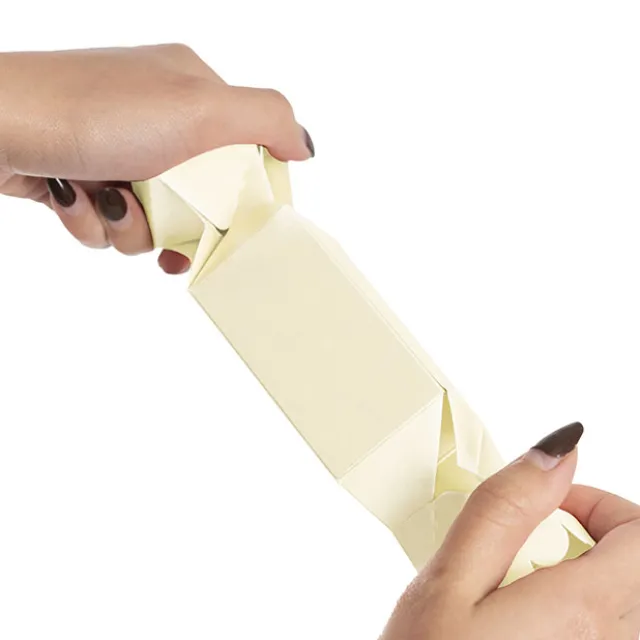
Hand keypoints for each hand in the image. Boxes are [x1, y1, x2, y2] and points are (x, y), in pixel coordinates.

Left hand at [0, 44, 313, 273]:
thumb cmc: (95, 112)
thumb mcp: (200, 108)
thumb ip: (266, 120)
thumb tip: (306, 145)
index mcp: (193, 93)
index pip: (242, 155)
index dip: (240, 200)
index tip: (228, 228)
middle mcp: (156, 117)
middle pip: (196, 199)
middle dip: (176, 224)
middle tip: (166, 232)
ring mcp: (116, 147)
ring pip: (151, 219)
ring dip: (129, 226)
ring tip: (103, 197)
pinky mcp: (82, 174)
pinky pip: (108, 223)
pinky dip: (92, 221)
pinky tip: (71, 194)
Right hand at [380, 423, 639, 639]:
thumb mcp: (448, 581)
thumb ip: (504, 509)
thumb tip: (558, 452)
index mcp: (583, 614)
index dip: (600, 505)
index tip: (549, 511)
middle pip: (634, 568)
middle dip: (584, 545)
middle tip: (523, 562)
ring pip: (619, 602)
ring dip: (577, 583)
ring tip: (520, 599)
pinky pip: (605, 631)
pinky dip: (574, 615)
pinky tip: (526, 627)